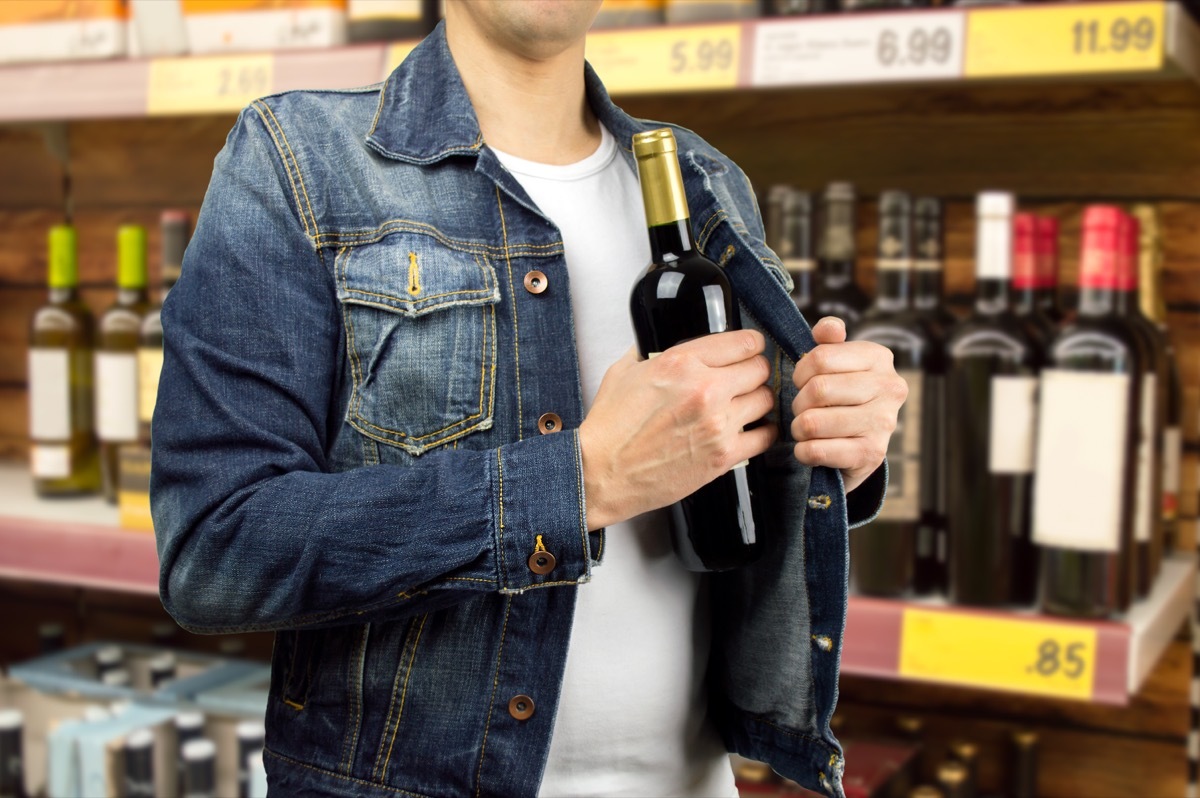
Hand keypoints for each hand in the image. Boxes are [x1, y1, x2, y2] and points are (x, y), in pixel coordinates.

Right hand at [579, 330, 778, 530]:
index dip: (749, 345)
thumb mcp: (624, 372)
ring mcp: (717, 424)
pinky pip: (765, 436)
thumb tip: (657, 341)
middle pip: (760, 369)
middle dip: (754, 371)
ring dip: (757, 400)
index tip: (749, 350)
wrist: (602, 473)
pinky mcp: (724, 456)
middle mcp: (705, 390)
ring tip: (744, 405)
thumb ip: (649, 352)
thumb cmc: (610, 429)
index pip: (743, 342)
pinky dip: (761, 432)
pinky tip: (749, 430)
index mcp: (681, 363)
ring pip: (766, 399)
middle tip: (744, 379)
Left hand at [791, 317, 907, 492]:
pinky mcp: (872, 454)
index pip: (820, 357)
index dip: (800, 373)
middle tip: (802, 410)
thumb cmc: (842, 398)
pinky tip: (810, 447)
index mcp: (879, 357)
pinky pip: (816, 450)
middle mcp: (889, 387)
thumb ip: (829, 341)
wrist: (860, 448)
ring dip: (799, 428)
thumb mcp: (837, 364)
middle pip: (817, 389)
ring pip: (813, 422)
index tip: (803, 383)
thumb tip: (828, 328)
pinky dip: (803, 451)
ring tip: (806, 429)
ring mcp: (884, 423)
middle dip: (798, 403)